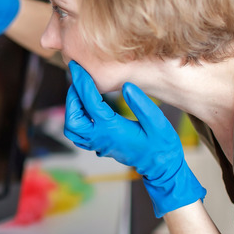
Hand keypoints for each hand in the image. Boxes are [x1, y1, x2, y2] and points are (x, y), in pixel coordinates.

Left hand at [64, 61, 205, 216]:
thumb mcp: (158, 123)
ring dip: (71, 109)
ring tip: (80, 91)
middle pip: (73, 118)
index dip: (82, 82)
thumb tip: (125, 86)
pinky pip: (79, 136)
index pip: (90, 102)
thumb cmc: (162, 145)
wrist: (162, 167)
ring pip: (72, 129)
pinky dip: (76, 120)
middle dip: (72, 96)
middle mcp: (101, 138)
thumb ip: (142, 105)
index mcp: (112, 129)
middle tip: (77, 78)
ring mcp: (99, 144)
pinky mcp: (100, 146)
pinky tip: (85, 108)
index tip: (77, 66)